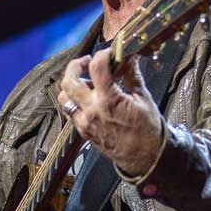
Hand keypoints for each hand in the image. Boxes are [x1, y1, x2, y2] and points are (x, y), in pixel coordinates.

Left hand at [57, 45, 163, 176]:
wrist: (144, 157)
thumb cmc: (147, 129)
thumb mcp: (143, 98)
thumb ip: (132, 75)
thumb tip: (128, 58)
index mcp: (109, 101)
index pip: (96, 67)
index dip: (101, 55)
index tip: (108, 54)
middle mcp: (92, 111)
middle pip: (69, 81)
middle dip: (76, 66)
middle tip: (86, 62)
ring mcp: (84, 122)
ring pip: (64, 97)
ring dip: (71, 85)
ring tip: (86, 82)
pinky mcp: (83, 131)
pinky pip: (70, 112)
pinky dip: (75, 100)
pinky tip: (88, 98)